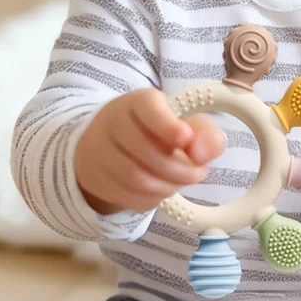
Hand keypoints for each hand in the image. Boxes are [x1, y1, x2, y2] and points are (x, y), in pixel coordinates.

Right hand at [75, 87, 225, 215]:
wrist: (117, 146)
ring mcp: (99, 151)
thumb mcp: (186, 124)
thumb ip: (205, 134)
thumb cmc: (159, 131)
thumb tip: (202, 154)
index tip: (186, 139)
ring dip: (166, 186)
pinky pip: (126, 195)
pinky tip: (161, 190)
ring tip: (181, 182)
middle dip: (178, 168)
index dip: (167, 125)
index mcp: (138, 101)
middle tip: (197, 174)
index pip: (148, 107)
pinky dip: (150, 198)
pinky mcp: (95, 178)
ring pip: (134, 177)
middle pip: (144, 149)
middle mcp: (113, 121)